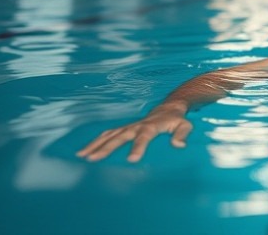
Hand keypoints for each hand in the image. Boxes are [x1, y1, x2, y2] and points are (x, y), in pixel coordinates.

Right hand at [77, 105, 192, 162]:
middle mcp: (137, 125)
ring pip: (109, 134)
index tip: (131, 159)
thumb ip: (182, 134)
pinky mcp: (124, 129)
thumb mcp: (185, 125)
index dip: (138, 147)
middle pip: (119, 136)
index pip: (144, 137)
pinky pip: (108, 134)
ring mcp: (128, 126)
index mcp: (152, 126)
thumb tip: (178, 145)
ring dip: (95, 144)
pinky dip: (96, 141)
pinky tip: (85, 151)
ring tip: (82, 155)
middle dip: (105, 147)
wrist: (168, 107)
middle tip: (92, 159)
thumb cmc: (177, 119)